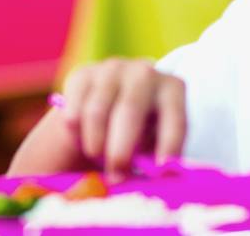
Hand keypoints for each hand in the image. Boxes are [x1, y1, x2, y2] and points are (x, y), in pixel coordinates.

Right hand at [58, 58, 187, 180]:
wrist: (110, 103)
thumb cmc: (141, 131)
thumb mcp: (155, 143)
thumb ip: (156, 159)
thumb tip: (157, 180)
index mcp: (173, 89)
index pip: (175, 118)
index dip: (169, 145)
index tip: (161, 171)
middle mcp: (144, 73)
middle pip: (130, 110)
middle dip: (121, 148)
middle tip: (115, 175)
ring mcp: (112, 69)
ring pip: (96, 111)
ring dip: (95, 141)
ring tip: (97, 157)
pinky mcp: (83, 74)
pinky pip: (74, 107)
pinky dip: (75, 130)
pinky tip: (81, 138)